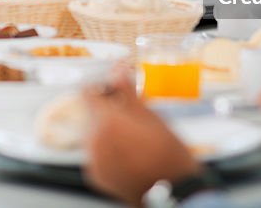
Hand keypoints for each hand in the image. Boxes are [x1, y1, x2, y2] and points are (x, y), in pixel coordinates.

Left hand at [83, 69, 201, 205]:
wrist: (173, 191)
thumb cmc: (168, 153)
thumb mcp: (151, 116)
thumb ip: (128, 92)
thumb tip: (119, 70)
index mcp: (105, 122)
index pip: (87, 92)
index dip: (101, 86)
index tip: (114, 87)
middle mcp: (93, 141)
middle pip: (89, 112)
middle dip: (105, 107)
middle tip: (128, 108)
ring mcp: (93, 160)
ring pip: (91, 132)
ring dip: (105, 127)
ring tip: (131, 131)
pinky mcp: (96, 175)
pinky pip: (95, 152)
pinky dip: (106, 146)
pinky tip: (128, 149)